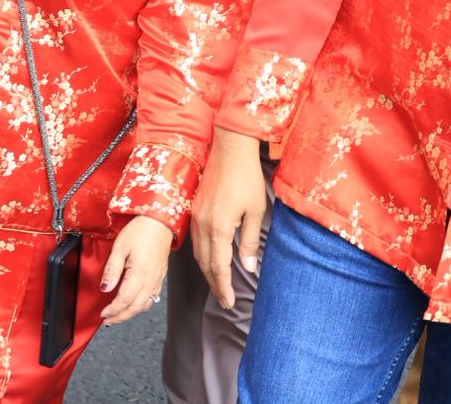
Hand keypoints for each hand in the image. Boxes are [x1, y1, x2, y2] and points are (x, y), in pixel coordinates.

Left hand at [99, 215, 172, 325]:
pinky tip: (135, 304)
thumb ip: (112, 270)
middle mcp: (151, 280)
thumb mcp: (120, 247)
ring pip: (145, 304)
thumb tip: (105, 288)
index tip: (104, 314)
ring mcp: (157, 279)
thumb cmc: (141, 230)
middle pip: (136, 307)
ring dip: (131, 313)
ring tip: (119, 315)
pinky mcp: (160, 276)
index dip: (114, 310)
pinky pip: (152, 297)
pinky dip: (142, 305)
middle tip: (109, 321)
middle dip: (121, 317)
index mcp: (140, 274)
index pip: (125, 300)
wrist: (160, 221)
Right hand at [190, 128, 266, 309]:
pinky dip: (202, 255)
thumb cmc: (246, 178)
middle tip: (224, 300)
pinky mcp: (194, 208)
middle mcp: (202, 225)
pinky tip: (210, 258)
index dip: (223, 287)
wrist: (229, 147)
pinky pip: (195, 240)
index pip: (218, 266)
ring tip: (218, 284)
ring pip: (197, 253)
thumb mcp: (255, 211)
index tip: (229, 302)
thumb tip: (248, 268)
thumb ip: (249, 241)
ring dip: (207, 271)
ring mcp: (196, 216)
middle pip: (205, 263)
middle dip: (214, 284)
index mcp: (218, 227)